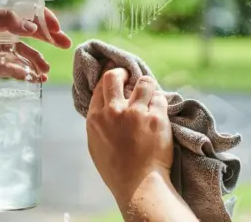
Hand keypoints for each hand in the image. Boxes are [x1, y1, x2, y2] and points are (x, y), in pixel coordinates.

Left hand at [0, 8, 71, 95]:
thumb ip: (5, 19)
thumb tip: (32, 27)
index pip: (23, 12)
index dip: (42, 17)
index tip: (57, 27)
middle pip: (28, 31)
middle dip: (48, 38)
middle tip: (66, 44)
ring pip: (24, 52)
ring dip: (38, 60)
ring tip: (45, 72)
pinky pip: (15, 67)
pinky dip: (26, 72)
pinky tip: (35, 79)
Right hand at [86, 66, 172, 204]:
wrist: (138, 185)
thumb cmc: (115, 167)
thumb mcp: (96, 143)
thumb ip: (98, 120)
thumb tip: (104, 103)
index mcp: (96, 118)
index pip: (100, 85)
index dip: (108, 76)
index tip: (115, 72)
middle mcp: (113, 112)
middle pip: (115, 76)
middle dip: (122, 72)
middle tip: (129, 76)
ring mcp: (135, 114)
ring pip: (144, 82)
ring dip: (147, 85)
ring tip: (149, 93)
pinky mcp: (156, 119)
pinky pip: (160, 98)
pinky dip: (160, 101)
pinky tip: (158, 110)